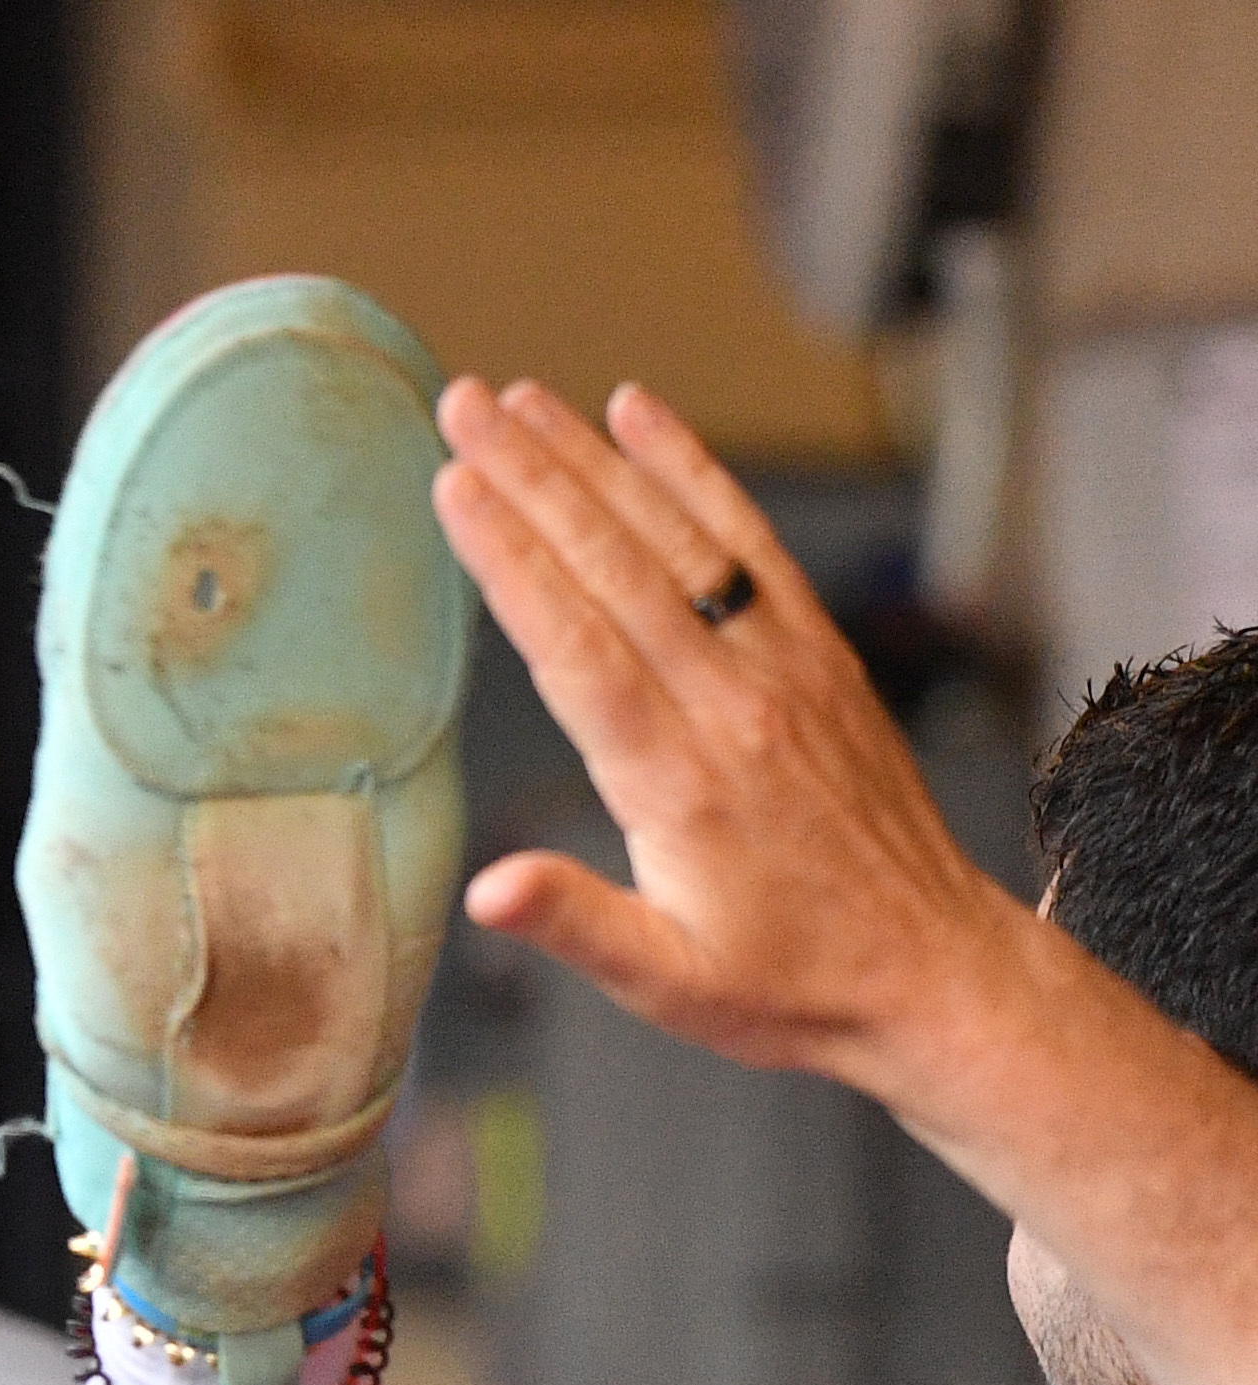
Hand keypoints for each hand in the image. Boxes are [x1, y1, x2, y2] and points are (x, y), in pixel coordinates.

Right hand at [433, 378, 1034, 1100]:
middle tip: (462, 404)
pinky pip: (749, 544)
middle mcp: (733, 703)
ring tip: (524, 398)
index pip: (575, 644)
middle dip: (532, 477)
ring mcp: (782, 668)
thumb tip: (488, 890)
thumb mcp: (668, 982)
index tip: (453, 483)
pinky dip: (694, 472)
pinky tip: (643, 418)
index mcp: (680, 779)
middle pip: (616, 566)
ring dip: (595, 459)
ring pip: (676, 538)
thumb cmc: (787, 986)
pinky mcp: (816, 654)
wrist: (930, 972)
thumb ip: (575, 923)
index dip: (509, 558)